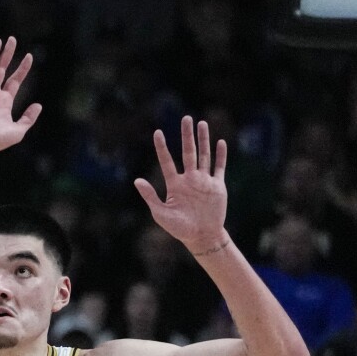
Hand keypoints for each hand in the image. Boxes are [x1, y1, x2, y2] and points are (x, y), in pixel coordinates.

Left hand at [135, 116, 228, 252]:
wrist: (201, 237)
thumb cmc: (179, 228)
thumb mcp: (160, 213)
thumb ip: (150, 196)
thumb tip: (136, 180)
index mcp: (174, 184)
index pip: (167, 161)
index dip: (162, 147)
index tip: (158, 132)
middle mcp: (189, 179)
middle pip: (188, 152)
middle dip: (187, 135)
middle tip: (186, 118)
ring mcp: (204, 181)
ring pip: (204, 155)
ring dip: (203, 140)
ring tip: (202, 123)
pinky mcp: (217, 186)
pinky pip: (219, 168)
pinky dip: (220, 156)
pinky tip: (220, 142)